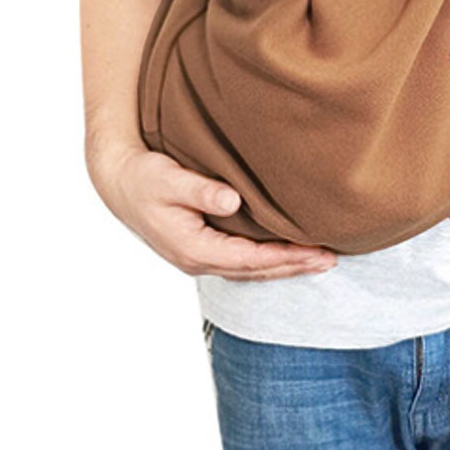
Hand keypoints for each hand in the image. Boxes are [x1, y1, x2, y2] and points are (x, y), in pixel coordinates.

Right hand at [88, 143, 338, 279]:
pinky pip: (243, 262)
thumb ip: (200, 190)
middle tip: (330, 260)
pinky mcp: (202, 249)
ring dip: (284, 267)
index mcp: (193, 248)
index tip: (313, 251)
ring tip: (319, 260)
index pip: (249, 259)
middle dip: (293, 266)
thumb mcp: (169, 179)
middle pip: (255, 271)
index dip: (283, 257)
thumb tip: (232, 200)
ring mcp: (199, 258)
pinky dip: (268, 261)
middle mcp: (198, 260)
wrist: (119, 183)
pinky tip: (287, 254)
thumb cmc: (145, 178)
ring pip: (250, 270)